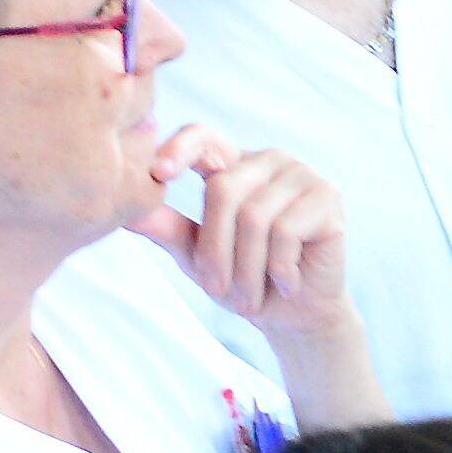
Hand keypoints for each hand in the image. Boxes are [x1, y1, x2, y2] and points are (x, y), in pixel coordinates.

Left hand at [139, 125, 353, 333]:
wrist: (296, 316)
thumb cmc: (244, 281)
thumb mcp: (197, 256)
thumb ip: (166, 228)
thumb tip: (124, 211)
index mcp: (232, 164)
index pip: (203, 136)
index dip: (179, 148)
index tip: (158, 173)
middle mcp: (267, 160)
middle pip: (223, 190)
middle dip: (215, 251)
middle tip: (217, 292)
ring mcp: (301, 175)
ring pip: (255, 216)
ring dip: (247, 269)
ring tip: (250, 298)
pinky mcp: (327, 197)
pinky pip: (287, 230)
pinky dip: (279, 268)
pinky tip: (286, 283)